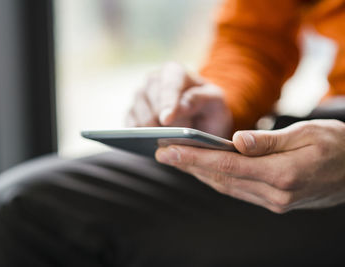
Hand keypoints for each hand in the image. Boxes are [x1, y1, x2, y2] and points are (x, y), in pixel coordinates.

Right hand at [126, 62, 232, 137]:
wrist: (202, 120)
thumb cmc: (209, 108)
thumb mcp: (215, 102)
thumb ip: (199, 99)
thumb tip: (179, 106)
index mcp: (174, 72)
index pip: (169, 85)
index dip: (167, 103)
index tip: (167, 120)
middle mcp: (153, 81)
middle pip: (150, 103)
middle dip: (163, 122)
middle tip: (178, 133)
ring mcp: (140, 98)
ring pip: (139, 118)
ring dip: (154, 132)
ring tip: (170, 137)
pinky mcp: (132, 115)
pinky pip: (131, 128)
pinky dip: (142, 137)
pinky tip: (154, 142)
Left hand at [155, 119, 344, 213]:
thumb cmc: (338, 144)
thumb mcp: (309, 133)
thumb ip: (270, 141)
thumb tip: (237, 141)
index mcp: (284, 174)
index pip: (227, 164)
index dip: (194, 157)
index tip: (167, 149)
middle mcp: (276, 193)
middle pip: (221, 177)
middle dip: (188, 165)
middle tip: (161, 153)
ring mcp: (275, 201)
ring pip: (226, 186)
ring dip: (198, 173)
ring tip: (175, 159)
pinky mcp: (275, 202)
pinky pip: (238, 190)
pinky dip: (217, 179)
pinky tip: (203, 170)